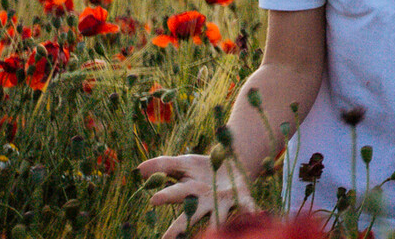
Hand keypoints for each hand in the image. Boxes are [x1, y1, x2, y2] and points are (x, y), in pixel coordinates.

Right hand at [137, 153, 257, 238]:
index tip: (154, 200)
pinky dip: (250, 211)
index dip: (165, 196)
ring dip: (216, 225)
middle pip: (190, 216)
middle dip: (180, 228)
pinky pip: (247, 207)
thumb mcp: (185, 162)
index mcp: (189, 192)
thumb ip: (163, 164)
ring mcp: (223, 202)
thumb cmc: (203, 167)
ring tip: (215, 233)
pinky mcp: (242, 198)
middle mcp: (204, 202)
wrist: (232, 163)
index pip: (174, 194)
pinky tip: (256, 214)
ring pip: (217, 218)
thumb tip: (138, 170)